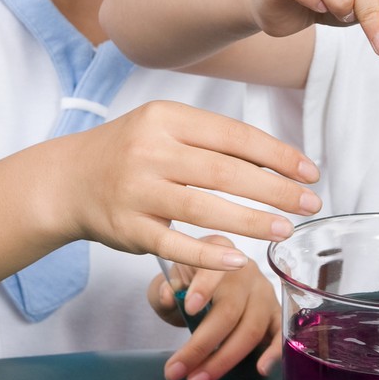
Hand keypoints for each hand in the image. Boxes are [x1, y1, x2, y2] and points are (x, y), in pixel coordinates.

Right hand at [49, 101, 320, 273]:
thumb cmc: (129, 152)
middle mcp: (150, 150)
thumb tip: (276, 161)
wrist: (68, 179)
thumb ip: (211, 142)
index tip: (309, 172)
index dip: (277, 155)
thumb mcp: (164, 129)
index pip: (234, 135)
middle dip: (275, 189)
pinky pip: (175, 244)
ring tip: (284, 230)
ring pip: (204, 208)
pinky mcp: (128, 227)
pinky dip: (207, 254)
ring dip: (252, 221)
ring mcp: (137, 190)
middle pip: (225, 171)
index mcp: (166, 118)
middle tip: (309, 203)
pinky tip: (237, 261)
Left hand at [146, 237, 282, 379]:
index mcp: (218, 249)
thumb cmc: (187, 282)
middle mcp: (246, 269)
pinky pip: (280, 334)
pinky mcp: (277, 314)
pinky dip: (273, 352)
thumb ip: (165, 289)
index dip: (203, 287)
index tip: (189, 308)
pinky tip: (261, 370)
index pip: (214, 267)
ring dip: (223, 360)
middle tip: (176, 371)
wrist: (206, 286)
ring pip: (250, 329)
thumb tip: (168, 296)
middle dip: (201, 345)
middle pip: (229, 309)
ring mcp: (265, 292)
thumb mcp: (169, 281)